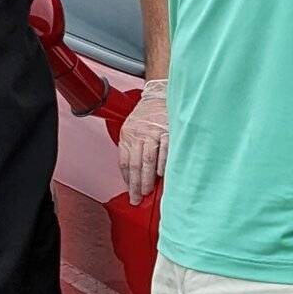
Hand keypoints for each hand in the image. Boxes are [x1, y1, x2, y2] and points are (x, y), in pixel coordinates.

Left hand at [118, 76, 168, 202]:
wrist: (160, 95)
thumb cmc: (147, 115)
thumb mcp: (132, 128)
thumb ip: (132, 148)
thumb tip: (133, 174)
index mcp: (127, 135)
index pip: (124, 162)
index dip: (127, 179)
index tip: (130, 192)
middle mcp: (139, 134)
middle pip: (135, 164)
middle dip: (136, 185)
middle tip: (137, 198)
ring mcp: (154, 133)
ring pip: (148, 161)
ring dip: (147, 179)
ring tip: (147, 192)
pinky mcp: (168, 131)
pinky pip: (164, 152)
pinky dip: (163, 165)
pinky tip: (162, 176)